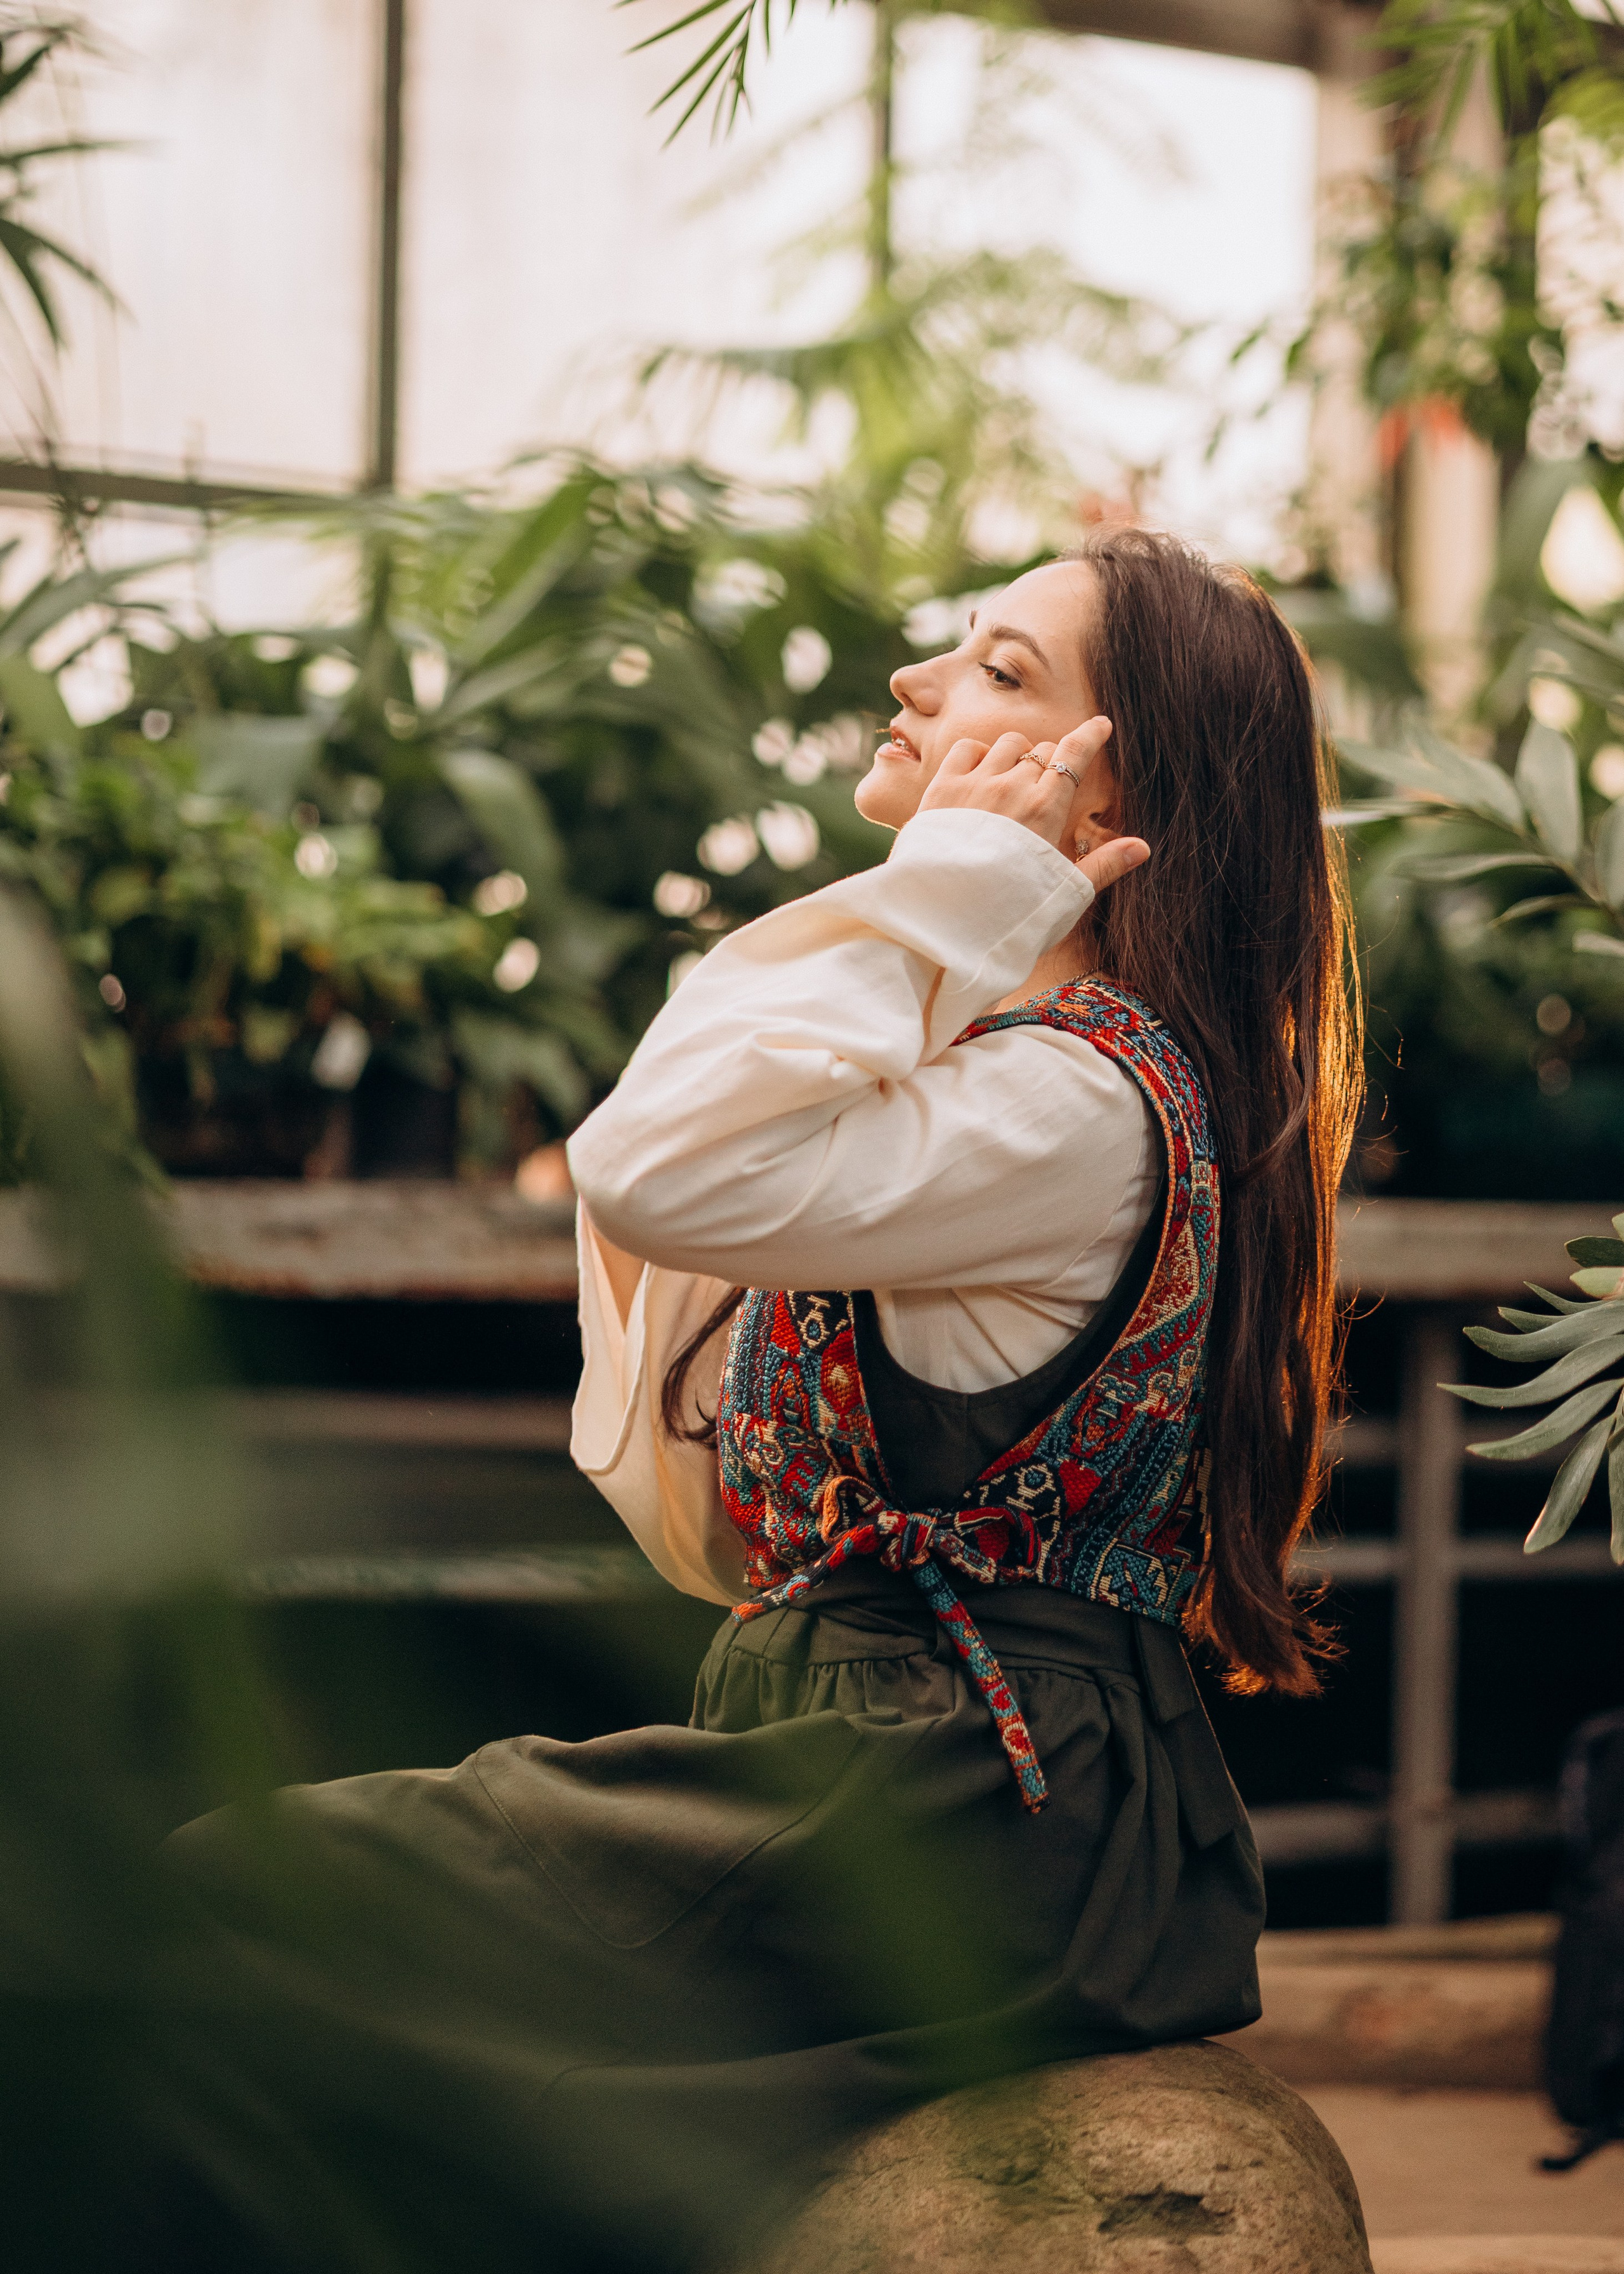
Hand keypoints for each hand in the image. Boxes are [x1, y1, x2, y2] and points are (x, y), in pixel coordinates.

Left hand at [915, 719, 1148, 898]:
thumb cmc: (1008, 913)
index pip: (1074, 754)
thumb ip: (1103, 864)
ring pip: (1008, 745)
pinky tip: (980, 773)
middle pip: (1042, 752)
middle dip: (1050, 761)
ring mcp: (975, 784)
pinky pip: (966, 749)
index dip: (1090, 736)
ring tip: (1014, 780)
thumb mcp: (1063, 892)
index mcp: (1045, 808)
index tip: (1101, 725)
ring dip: (1017, 755)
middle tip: (1047, 786)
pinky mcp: (942, 789)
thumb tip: (1143, 847)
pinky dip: (978, 754)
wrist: (944, 922)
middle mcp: (1011, 787)